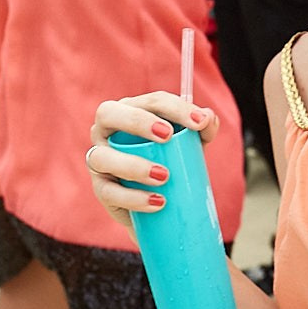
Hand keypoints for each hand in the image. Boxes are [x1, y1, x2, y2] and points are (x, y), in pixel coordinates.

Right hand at [87, 93, 219, 228]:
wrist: (160, 208)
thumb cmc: (171, 164)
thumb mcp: (189, 147)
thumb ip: (202, 130)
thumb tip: (209, 117)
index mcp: (129, 112)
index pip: (149, 101)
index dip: (174, 107)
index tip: (199, 122)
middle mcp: (106, 130)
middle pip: (108, 113)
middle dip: (138, 121)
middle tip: (168, 136)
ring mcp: (98, 160)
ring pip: (101, 156)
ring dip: (133, 164)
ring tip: (164, 176)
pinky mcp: (101, 189)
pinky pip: (109, 191)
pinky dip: (134, 197)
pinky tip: (158, 201)